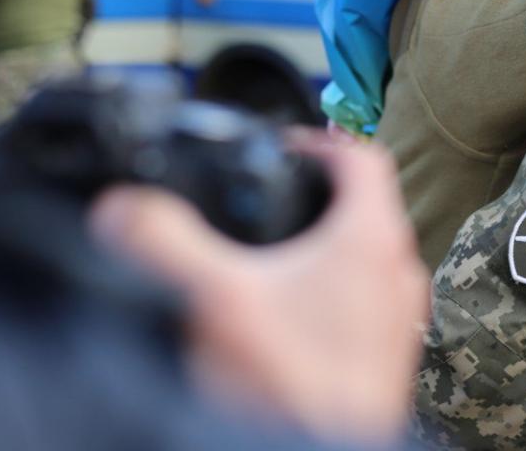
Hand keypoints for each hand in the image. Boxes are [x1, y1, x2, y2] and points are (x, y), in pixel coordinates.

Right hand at [90, 131, 428, 445]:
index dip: (320, 139)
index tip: (283, 146)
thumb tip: (125, 206)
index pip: (361, 155)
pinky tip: (290, 315)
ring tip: (277, 253)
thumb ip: (166, 240)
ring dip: (328, 244)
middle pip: (367, 204)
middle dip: (320, 193)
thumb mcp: (215, 298)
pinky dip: (333, 291)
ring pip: (369, 255)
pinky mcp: (390, 354)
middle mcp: (399, 270)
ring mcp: (401, 315)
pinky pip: (367, 301)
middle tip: (275, 194)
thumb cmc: (289, 386)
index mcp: (370, 239)